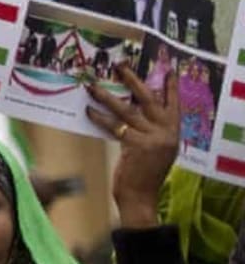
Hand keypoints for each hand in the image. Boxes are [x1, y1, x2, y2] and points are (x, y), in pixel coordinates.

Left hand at [88, 61, 178, 228]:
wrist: (141, 197)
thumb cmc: (143, 174)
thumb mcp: (155, 149)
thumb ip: (149, 130)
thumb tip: (130, 108)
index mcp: (173, 133)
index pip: (174, 105)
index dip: (171, 88)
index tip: (169, 70)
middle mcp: (166, 133)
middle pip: (150, 100)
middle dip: (134, 81)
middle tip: (120, 66)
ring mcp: (153, 139)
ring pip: (127, 111)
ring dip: (107, 96)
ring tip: (92, 86)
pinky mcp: (136, 146)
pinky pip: (114, 126)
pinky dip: (100, 117)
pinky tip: (88, 110)